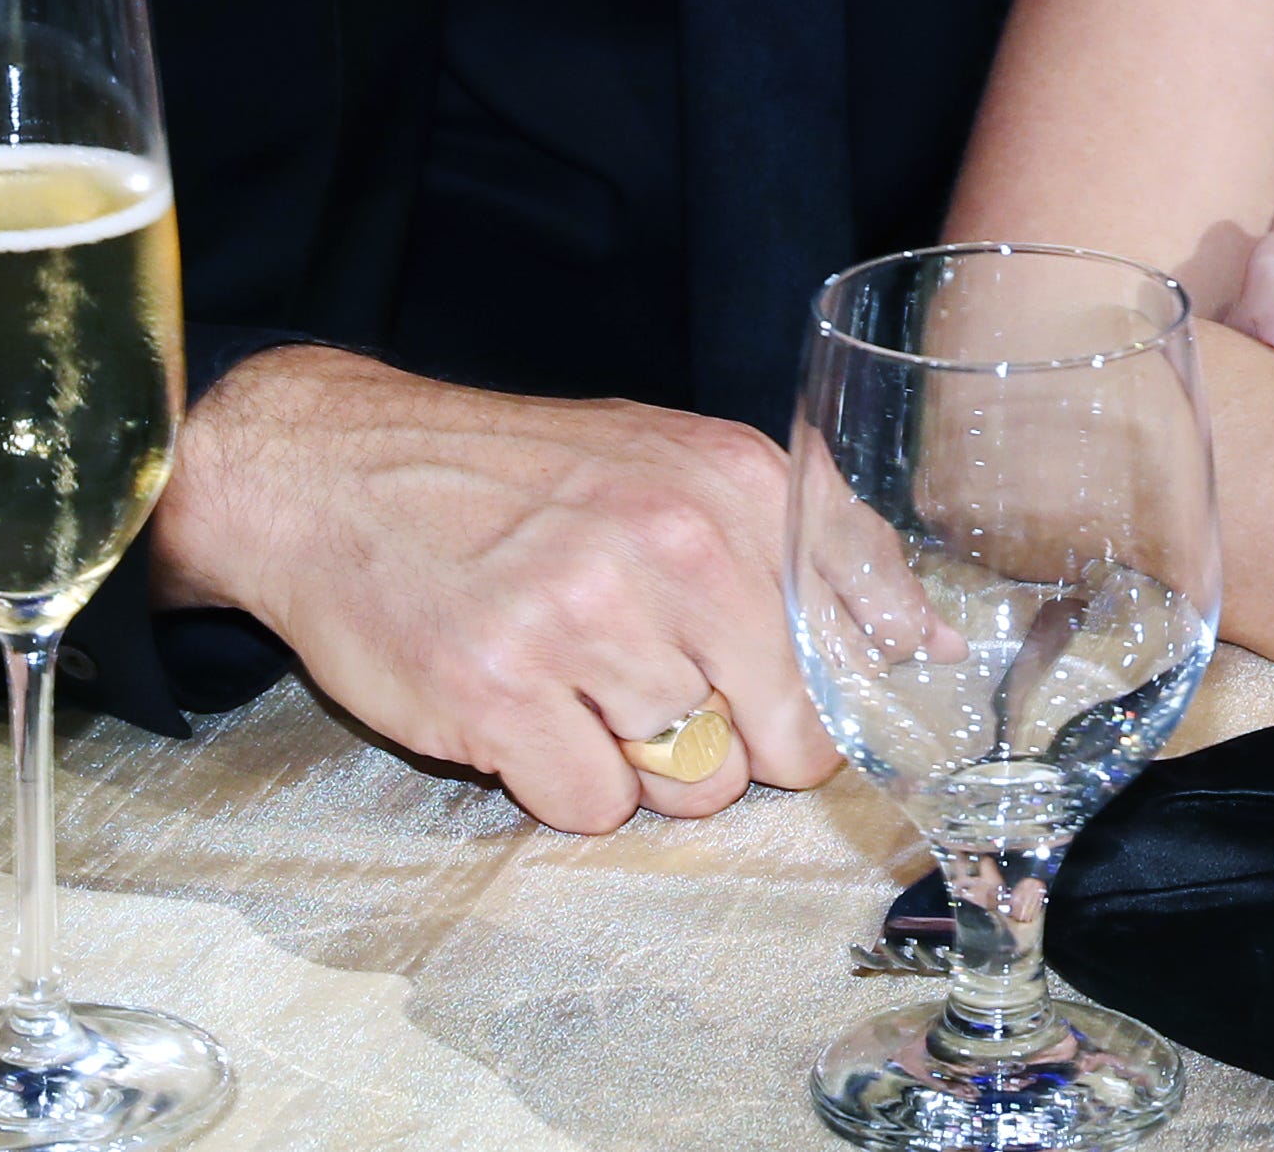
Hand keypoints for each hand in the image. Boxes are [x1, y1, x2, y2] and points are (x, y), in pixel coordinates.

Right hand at [148, 345, 840, 831]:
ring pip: (695, 784)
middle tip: (662, 690)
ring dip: (644, 764)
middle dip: (740, 743)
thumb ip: (810, 545)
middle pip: (790, 734)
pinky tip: (525, 712)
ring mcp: (585, 619)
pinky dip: (563, 784)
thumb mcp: (682, 465)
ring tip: (580, 684)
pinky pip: (593, 809)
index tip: (794, 700)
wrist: (342, 472)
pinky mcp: (500, 694)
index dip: (834, 694)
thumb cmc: (527, 480)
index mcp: (735, 483)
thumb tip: (930, 645)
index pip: (859, 638)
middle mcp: (673, 544)